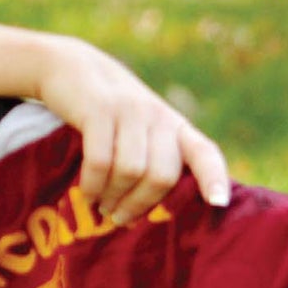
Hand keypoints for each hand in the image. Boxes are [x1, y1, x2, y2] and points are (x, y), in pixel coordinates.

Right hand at [36, 38, 230, 225]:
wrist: (69, 66)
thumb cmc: (108, 115)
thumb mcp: (139, 132)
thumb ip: (149, 165)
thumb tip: (137, 222)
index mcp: (175, 128)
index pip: (205, 153)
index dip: (214, 178)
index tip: (218, 202)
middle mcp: (159, 117)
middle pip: (162, 177)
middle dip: (140, 205)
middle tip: (120, 218)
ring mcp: (130, 110)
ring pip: (131, 172)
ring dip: (113, 197)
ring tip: (102, 206)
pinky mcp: (99, 109)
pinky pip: (101, 161)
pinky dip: (93, 186)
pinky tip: (87, 193)